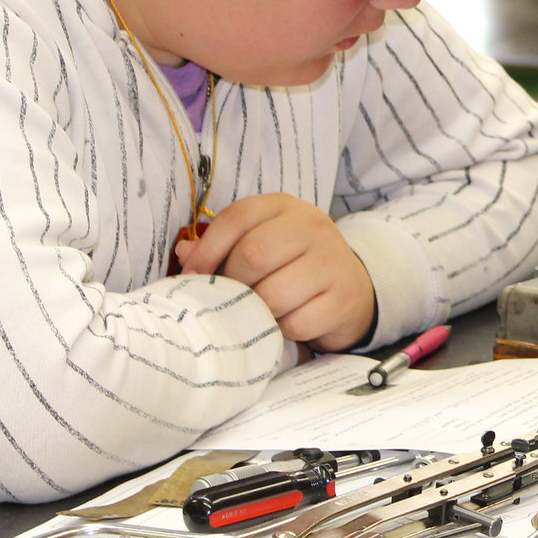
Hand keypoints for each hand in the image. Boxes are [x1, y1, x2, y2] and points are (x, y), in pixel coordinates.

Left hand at [176, 194, 375, 350]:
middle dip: (234, 284)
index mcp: (284, 208)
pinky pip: (298, 322)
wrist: (352, 287)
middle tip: (231, 298)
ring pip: (275, 293)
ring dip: (258, 310)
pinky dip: (284, 330)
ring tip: (258, 311)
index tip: (194, 276)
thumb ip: (223, 247)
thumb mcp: (261, 244)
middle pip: (254, 254)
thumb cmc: (294, 265)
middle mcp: (312, 227)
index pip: (238, 217)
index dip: (208, 250)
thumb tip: (185, 254)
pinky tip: (286, 323)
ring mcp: (332, 261)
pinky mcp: (344, 298)